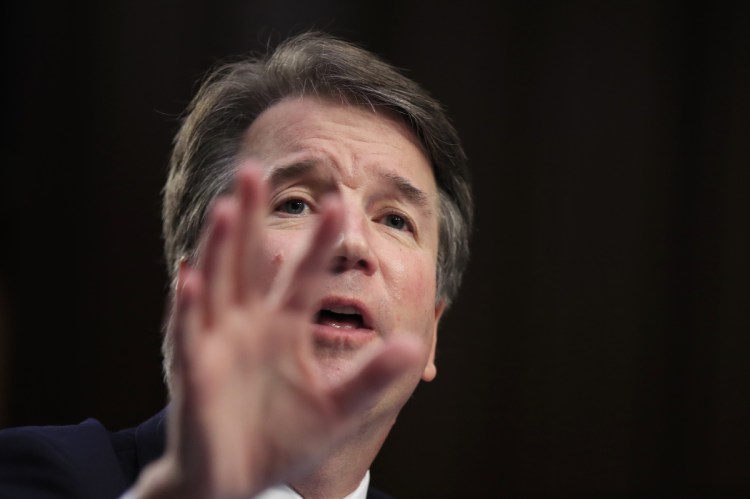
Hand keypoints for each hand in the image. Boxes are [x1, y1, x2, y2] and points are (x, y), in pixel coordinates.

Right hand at [132, 165, 421, 498]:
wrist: (238, 481)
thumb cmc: (283, 438)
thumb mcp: (336, 407)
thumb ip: (370, 377)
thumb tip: (412, 346)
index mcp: (283, 327)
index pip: (304, 275)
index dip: (320, 242)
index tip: (339, 203)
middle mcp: (248, 325)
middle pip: (249, 261)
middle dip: (252, 218)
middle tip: (255, 169)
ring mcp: (218, 345)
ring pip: (217, 285)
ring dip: (220, 248)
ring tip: (228, 208)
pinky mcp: (194, 373)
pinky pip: (189, 335)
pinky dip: (188, 307)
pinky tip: (190, 277)